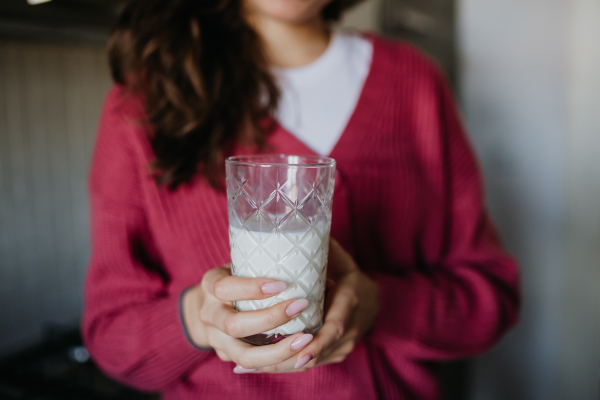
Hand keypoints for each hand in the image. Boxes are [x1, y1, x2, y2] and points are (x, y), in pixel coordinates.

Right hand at [182, 267, 315, 372]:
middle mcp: (209, 314)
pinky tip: (298, 354)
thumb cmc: (235, 277)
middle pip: (234, 325)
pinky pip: (251, 365)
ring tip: (305, 339)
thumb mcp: (238, 264)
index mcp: (210, 286)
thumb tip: (306, 255)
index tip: (282, 284)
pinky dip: (276, 361)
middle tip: (301, 306)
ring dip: (277, 350)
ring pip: (243, 355)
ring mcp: (215, 339)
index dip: (252, 288)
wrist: (208, 305)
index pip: (226, 288)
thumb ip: (260, 263)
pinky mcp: (226, 356)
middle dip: (270, 319)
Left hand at [253, 238, 380, 372]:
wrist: (372, 299)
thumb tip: (290, 229)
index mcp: (350, 299)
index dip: (318, 339)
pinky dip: (289, 365)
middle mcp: (350, 327)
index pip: (336, 324)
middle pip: (321, 349)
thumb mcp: (339, 257)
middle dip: (292, 358)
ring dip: (285, 365)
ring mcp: (345, 344)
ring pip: (315, 360)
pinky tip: (262, 367)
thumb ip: (319, 246)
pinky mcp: (337, 353)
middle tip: (262, 363)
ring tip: (253, 367)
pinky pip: (313, 363)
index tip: (300, 347)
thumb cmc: (348, 273)